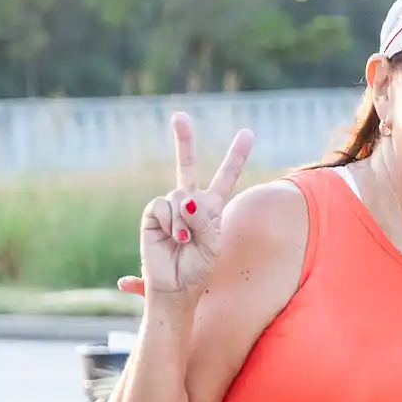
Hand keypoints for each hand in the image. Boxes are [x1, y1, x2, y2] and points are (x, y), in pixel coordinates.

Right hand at [136, 112, 252, 297]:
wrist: (176, 286)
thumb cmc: (198, 269)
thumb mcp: (213, 243)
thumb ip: (204, 218)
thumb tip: (185, 199)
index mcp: (212, 208)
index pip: (225, 177)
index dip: (236, 156)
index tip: (248, 133)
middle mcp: (190, 203)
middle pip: (187, 164)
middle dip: (183, 140)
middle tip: (178, 115)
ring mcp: (170, 207)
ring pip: (181, 195)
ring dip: (186, 221)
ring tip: (184, 241)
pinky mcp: (152, 214)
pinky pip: (163, 205)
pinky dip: (171, 222)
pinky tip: (171, 238)